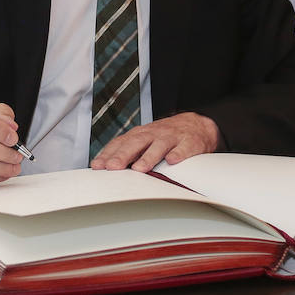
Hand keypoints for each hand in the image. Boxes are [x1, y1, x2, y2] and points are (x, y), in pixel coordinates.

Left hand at [89, 112, 220, 171]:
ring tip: (139, 169)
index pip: (121, 143)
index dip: (108, 154)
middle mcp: (153, 134)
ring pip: (159, 145)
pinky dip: (178, 154)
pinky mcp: (190, 142)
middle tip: (112, 167)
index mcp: (140, 135)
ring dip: (148, 157)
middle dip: (123, 155)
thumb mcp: (145, 141)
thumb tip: (107, 169)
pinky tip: (172, 161)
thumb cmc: (165, 137)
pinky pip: (184, 148)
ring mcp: (171, 137)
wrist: (196, 124)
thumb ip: (129, 153)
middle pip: (136, 143)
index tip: (97, 166)